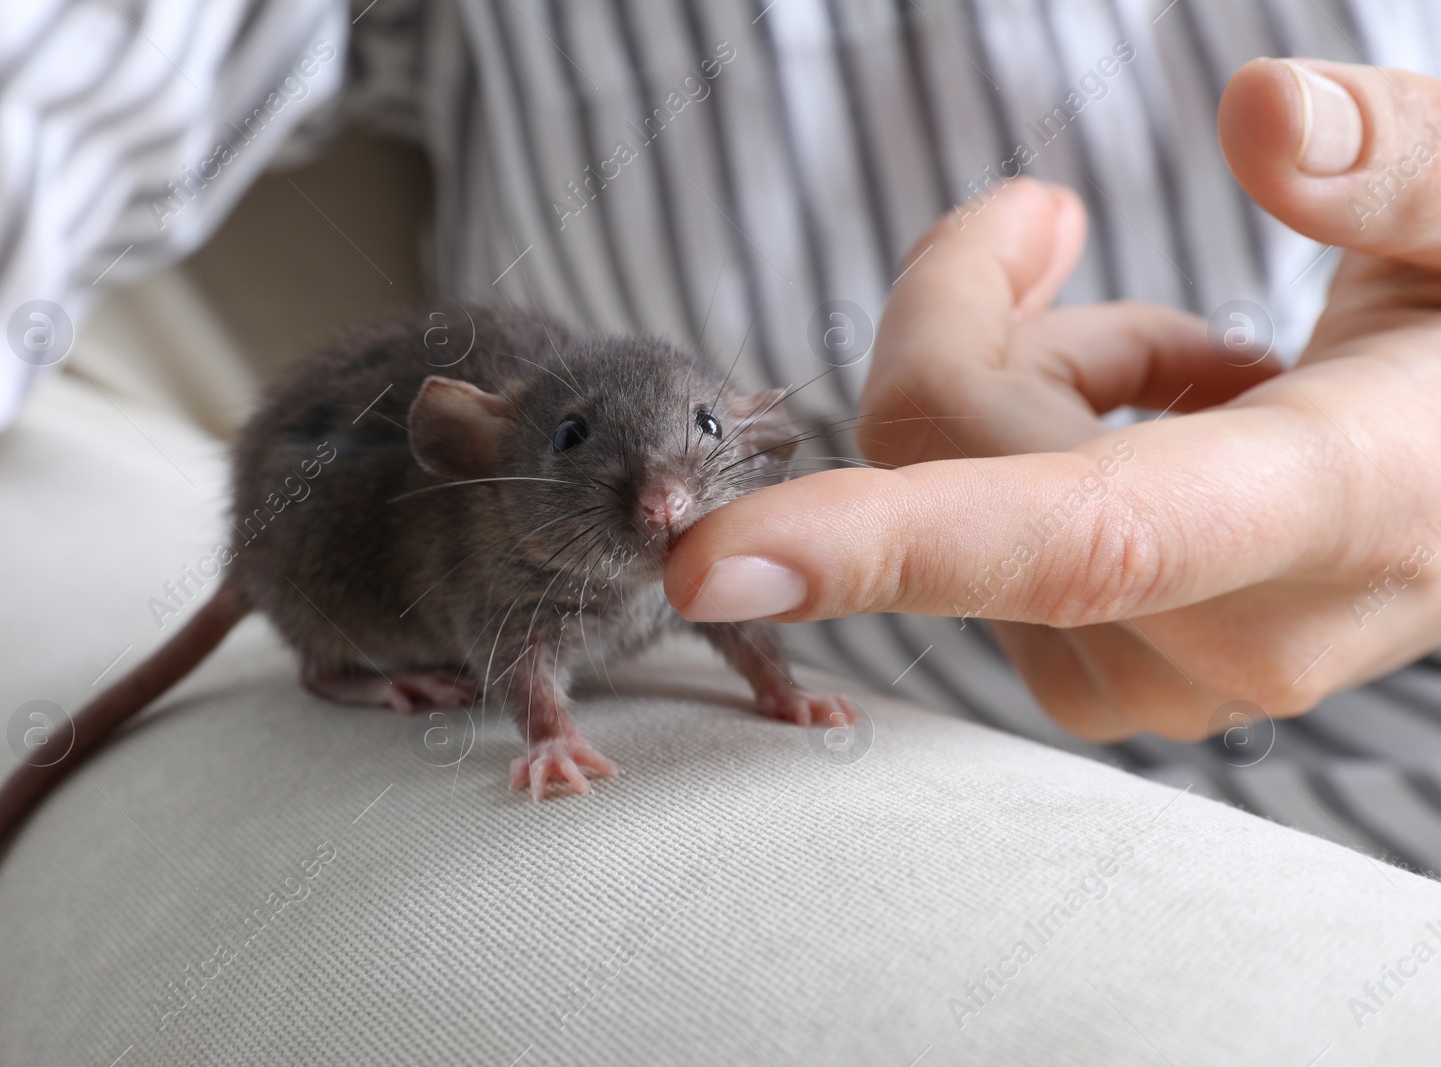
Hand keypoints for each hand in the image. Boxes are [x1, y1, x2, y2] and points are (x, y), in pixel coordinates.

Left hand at [665, 58, 1440, 741]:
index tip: (706, 564)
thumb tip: (1254, 112)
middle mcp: (1241, 627)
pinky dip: (1020, 455)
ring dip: (1015, 383)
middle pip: (954, 460)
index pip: (1076, 538)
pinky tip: (1143, 414)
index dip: (884, 543)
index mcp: (1330, 503)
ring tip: (1166, 347)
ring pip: (948, 507)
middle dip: (964, 314)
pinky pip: (983, 562)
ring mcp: (1179, 673)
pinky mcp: (1133, 678)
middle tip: (1046, 223)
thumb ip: (1396, 163)